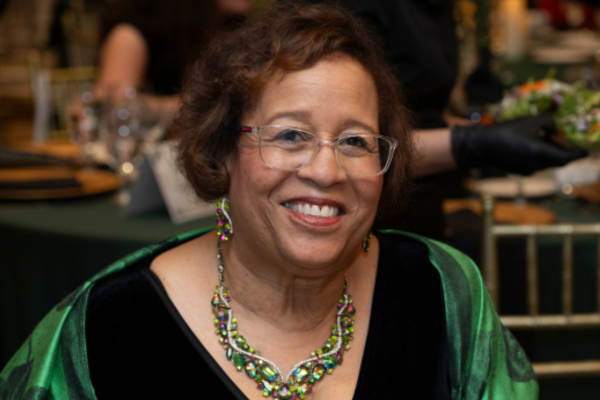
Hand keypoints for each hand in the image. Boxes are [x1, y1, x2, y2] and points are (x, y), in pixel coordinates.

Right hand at [451, 116, 587, 174]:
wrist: (482, 146)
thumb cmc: (507, 131)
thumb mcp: (531, 121)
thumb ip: (549, 123)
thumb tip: (556, 130)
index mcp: (541, 153)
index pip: (568, 158)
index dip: (578, 154)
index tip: (585, 150)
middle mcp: (537, 165)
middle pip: (558, 161)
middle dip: (563, 151)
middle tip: (561, 139)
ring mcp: (528, 171)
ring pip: (548, 163)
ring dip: (550, 153)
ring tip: (541, 139)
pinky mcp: (521, 172)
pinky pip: (537, 165)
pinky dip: (540, 156)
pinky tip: (529, 145)